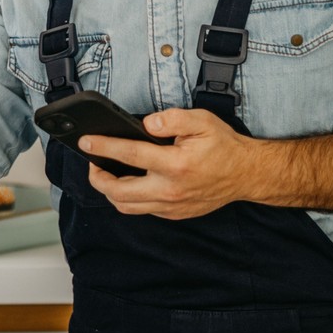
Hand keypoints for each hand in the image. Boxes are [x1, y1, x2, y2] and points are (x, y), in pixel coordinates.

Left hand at [80, 107, 263, 218]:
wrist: (246, 175)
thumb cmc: (224, 147)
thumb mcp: (202, 121)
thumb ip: (172, 119)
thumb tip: (147, 124)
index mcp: (176, 164)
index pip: (129, 155)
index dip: (103, 147)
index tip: (86, 141)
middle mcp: (170, 190)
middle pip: (118, 192)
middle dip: (97, 177)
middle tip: (92, 161)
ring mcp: (171, 206)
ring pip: (126, 207)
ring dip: (110, 191)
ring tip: (106, 173)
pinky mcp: (174, 214)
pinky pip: (142, 210)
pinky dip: (129, 198)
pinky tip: (128, 182)